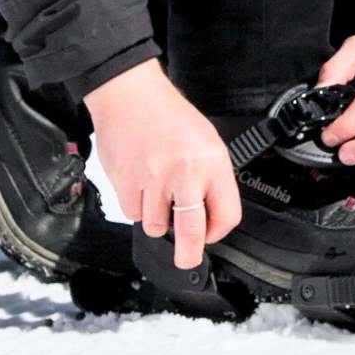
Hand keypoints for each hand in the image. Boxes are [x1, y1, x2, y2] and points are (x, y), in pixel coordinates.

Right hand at [83, 58, 241, 269]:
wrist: (131, 95)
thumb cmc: (169, 116)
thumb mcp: (206, 141)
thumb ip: (211, 178)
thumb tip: (211, 215)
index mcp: (212, 161)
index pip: (227, 213)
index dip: (219, 231)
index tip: (211, 233)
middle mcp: (185, 172)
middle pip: (192, 233)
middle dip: (189, 255)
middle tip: (188, 259)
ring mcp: (154, 179)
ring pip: (156, 226)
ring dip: (157, 219)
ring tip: (157, 193)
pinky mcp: (127, 183)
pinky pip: (134, 214)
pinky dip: (137, 207)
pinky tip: (141, 184)